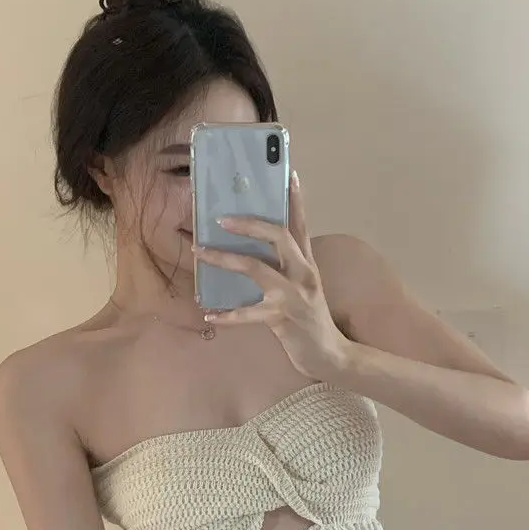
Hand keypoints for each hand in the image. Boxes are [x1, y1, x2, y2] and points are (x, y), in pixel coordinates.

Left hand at [193, 171, 350, 380]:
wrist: (330, 355)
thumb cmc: (309, 320)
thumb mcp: (302, 288)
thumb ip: (285, 269)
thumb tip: (252, 252)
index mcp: (307, 263)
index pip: (301, 224)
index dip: (295, 199)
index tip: (288, 174)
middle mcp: (303, 273)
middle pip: (278, 235)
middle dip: (248, 223)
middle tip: (221, 217)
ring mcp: (293, 294)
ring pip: (256, 267)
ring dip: (224, 258)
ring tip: (199, 252)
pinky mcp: (283, 317)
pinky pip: (249, 313)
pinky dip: (227, 315)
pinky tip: (209, 315)